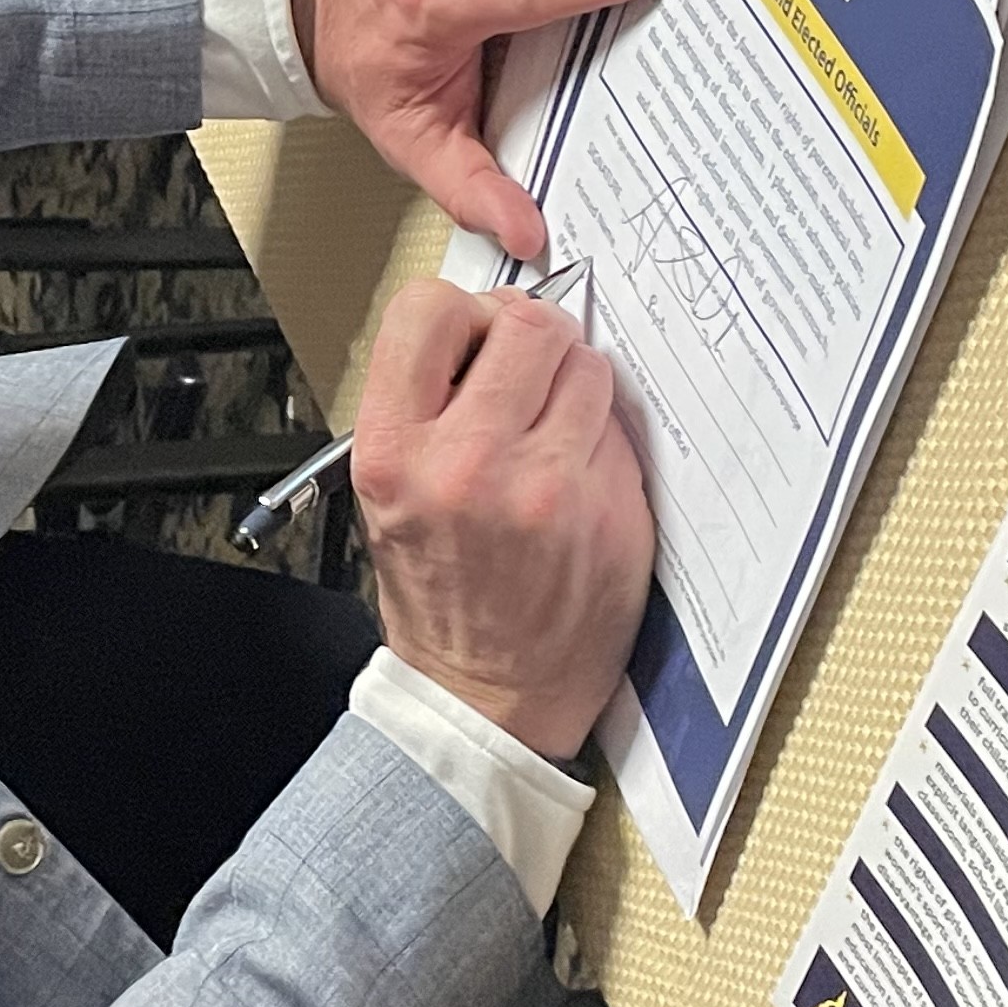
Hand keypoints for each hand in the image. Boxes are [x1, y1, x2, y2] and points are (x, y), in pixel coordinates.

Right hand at [349, 278, 653, 758]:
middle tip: (525, 377)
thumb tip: (485, 327)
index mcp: (396, 453)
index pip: (428, 309)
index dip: (461, 314)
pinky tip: (577, 483)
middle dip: (531, 340)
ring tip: (550, 437)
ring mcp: (548, 487)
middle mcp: (469, 464)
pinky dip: (604, 441)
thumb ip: (424, 405)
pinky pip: (621, 427)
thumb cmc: (440, 596)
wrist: (487, 697)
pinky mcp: (610, 509)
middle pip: (527, 323)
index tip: (475, 336)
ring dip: (575, 387)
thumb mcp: (386, 496)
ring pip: (588, 366)